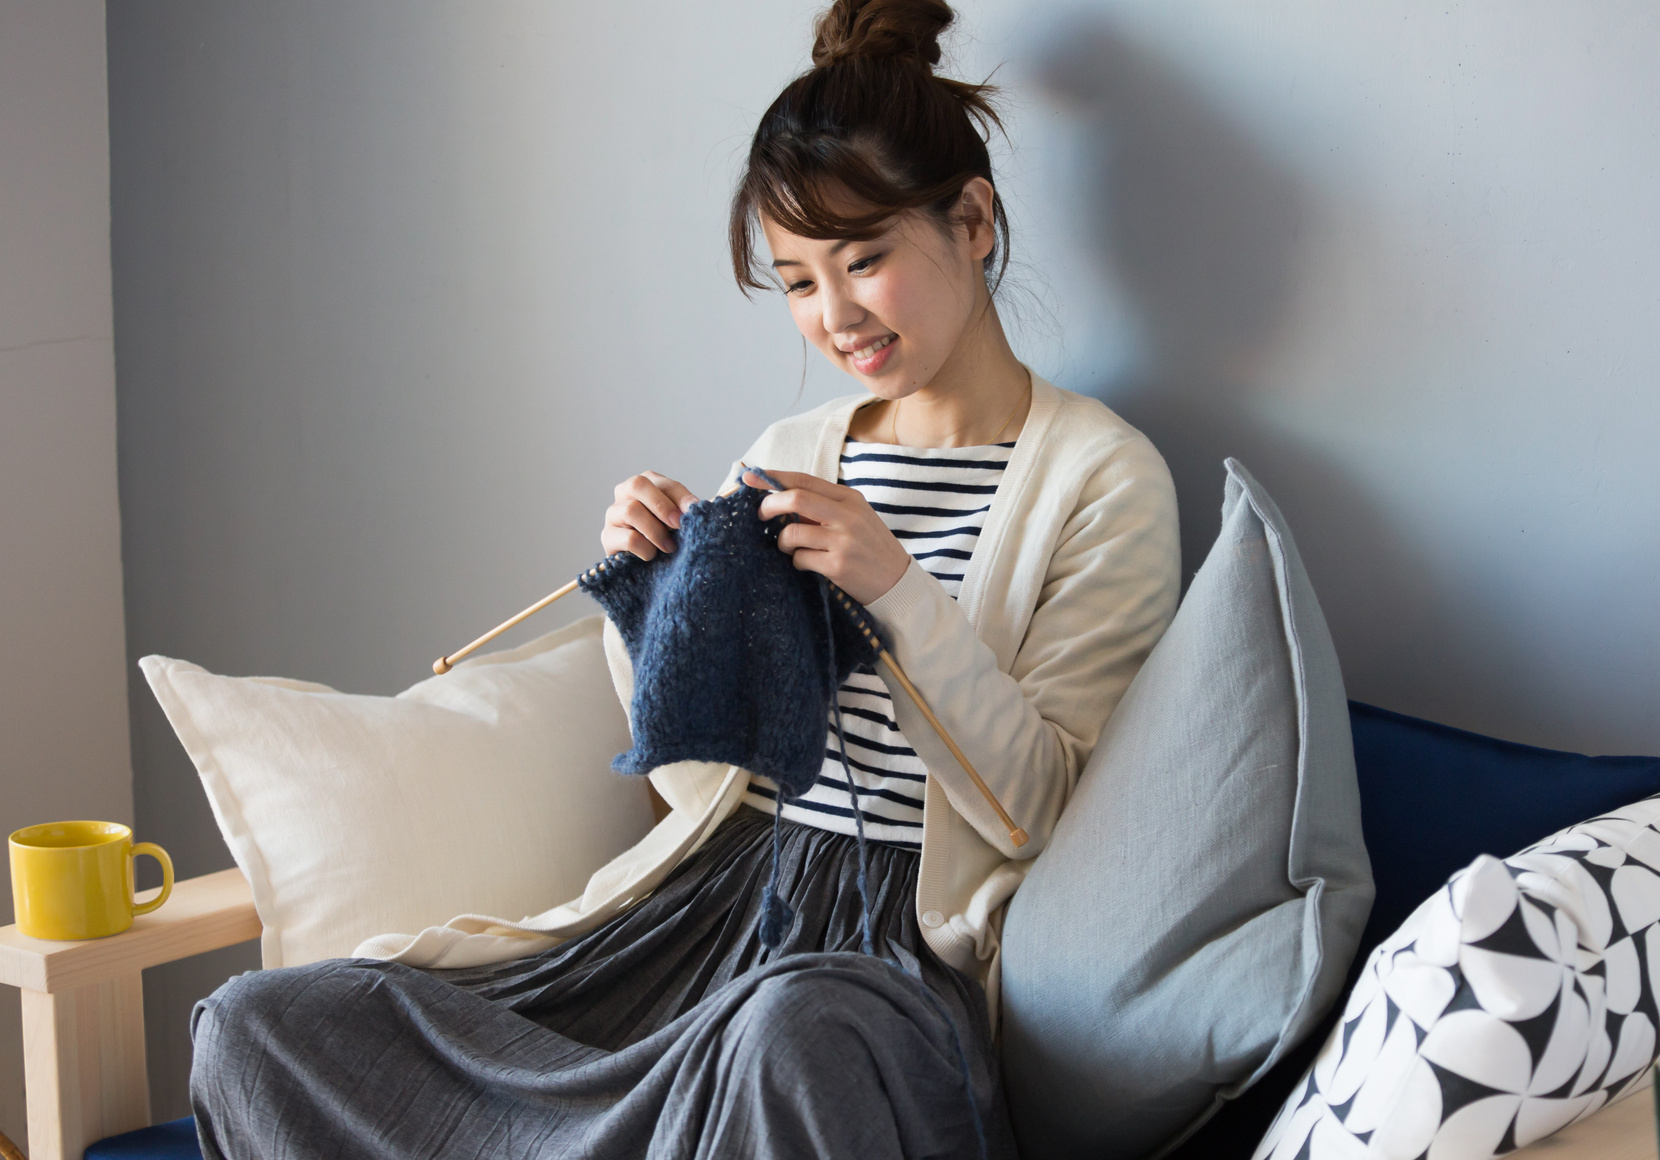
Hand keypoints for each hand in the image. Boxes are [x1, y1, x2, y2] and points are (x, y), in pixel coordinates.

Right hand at [601, 471, 699, 560]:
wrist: (648, 565)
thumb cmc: (666, 536)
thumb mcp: (677, 521)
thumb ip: (683, 511)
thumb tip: (694, 507)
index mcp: (647, 484)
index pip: (665, 484)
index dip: (681, 497)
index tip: (694, 511)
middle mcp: (625, 493)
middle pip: (637, 484)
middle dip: (661, 505)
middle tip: (677, 524)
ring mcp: (613, 514)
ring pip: (631, 510)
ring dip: (655, 530)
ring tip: (669, 546)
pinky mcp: (607, 536)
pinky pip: (628, 538)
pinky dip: (646, 548)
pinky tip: (652, 555)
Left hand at [743, 469, 911, 604]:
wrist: (898, 582)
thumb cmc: (870, 548)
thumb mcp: (855, 518)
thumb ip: (823, 507)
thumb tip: (779, 499)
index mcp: (849, 499)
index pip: (804, 480)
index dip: (773, 478)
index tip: (750, 478)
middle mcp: (848, 516)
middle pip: (796, 498)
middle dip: (769, 506)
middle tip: (761, 516)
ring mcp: (843, 541)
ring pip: (792, 533)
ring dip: (783, 543)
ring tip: (793, 549)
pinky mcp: (838, 566)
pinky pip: (800, 559)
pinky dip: (797, 562)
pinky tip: (810, 565)